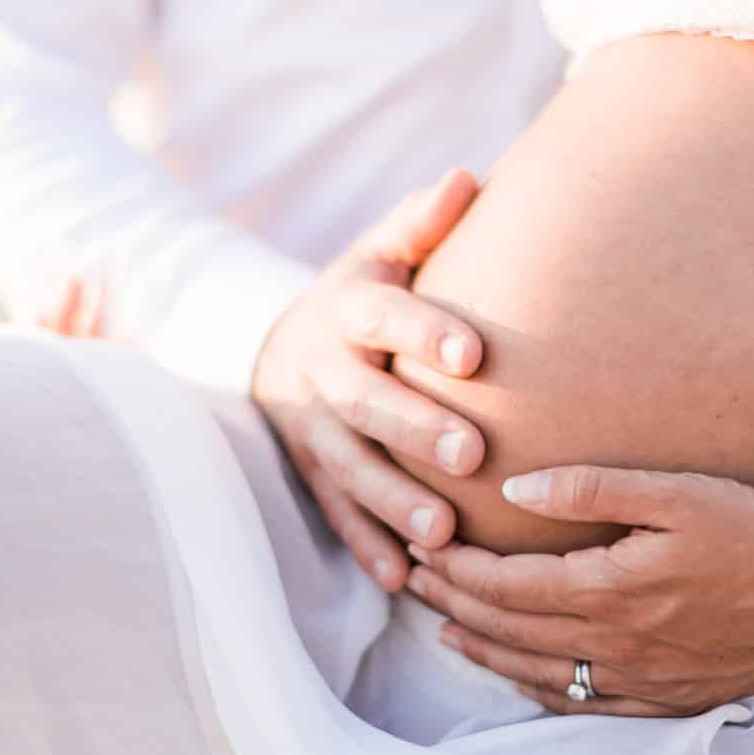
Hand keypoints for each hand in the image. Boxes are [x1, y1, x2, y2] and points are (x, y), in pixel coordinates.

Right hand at [252, 169, 486, 591]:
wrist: (279, 347)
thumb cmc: (363, 296)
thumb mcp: (382, 252)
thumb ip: (423, 223)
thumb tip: (469, 178)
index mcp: (349, 310)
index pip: (386, 318)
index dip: (424, 333)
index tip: (474, 356)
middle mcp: (324, 371)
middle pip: (366, 401)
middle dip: (414, 428)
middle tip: (471, 453)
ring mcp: (311, 427)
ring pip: (348, 466)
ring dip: (390, 501)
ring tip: (441, 533)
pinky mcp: (309, 471)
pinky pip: (335, 512)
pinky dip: (364, 544)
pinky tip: (401, 577)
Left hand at [404, 465, 753, 714]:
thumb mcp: (675, 491)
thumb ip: (590, 489)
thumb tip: (516, 489)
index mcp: (611, 590)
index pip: (509, 585)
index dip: (460, 569)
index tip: (425, 548)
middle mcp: (617, 644)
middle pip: (512, 630)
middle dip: (456, 606)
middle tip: (415, 585)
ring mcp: (644, 678)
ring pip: (539, 674)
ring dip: (486, 652)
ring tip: (447, 633)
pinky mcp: (672, 697)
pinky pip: (586, 705)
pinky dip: (540, 690)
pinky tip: (523, 677)